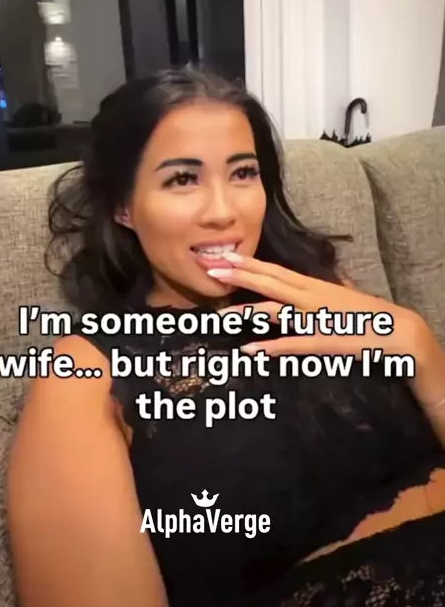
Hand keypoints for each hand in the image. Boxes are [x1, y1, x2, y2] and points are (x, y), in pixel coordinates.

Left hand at [213, 253, 429, 361]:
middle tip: (211, 268)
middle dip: (239, 275)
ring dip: (246, 311)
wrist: (395, 330)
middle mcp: (310, 296)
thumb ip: (318, 289)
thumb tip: (302, 283)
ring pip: (275, 310)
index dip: (249, 263)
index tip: (225, 256)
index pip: (274, 270)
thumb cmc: (365, 313)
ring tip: (221, 312)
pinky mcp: (321, 341)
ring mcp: (314, 318)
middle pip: (268, 282)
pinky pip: (291, 343)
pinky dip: (269, 346)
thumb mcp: (338, 294)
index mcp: (312, 285)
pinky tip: (249, 349)